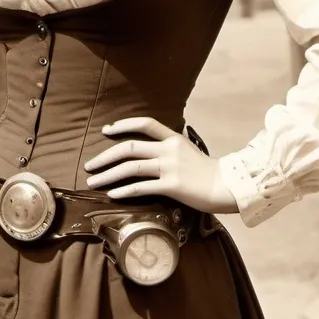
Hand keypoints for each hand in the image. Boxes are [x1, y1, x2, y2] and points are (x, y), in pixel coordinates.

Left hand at [83, 116, 237, 213]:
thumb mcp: (189, 152)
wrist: (228, 187)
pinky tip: (112, 194)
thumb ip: (170, 149)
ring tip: (93, 181)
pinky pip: (141, 187)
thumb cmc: (208, 173)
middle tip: (90, 164)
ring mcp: (170, 167)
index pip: (145, 123)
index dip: (123, 125)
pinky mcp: (172, 186)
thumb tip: (150, 151)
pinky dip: (124, 191)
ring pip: (131, 167)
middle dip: (105, 156)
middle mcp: (169, 150)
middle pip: (130, 147)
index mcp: (173, 139)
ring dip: (108, 175)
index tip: (106, 130)